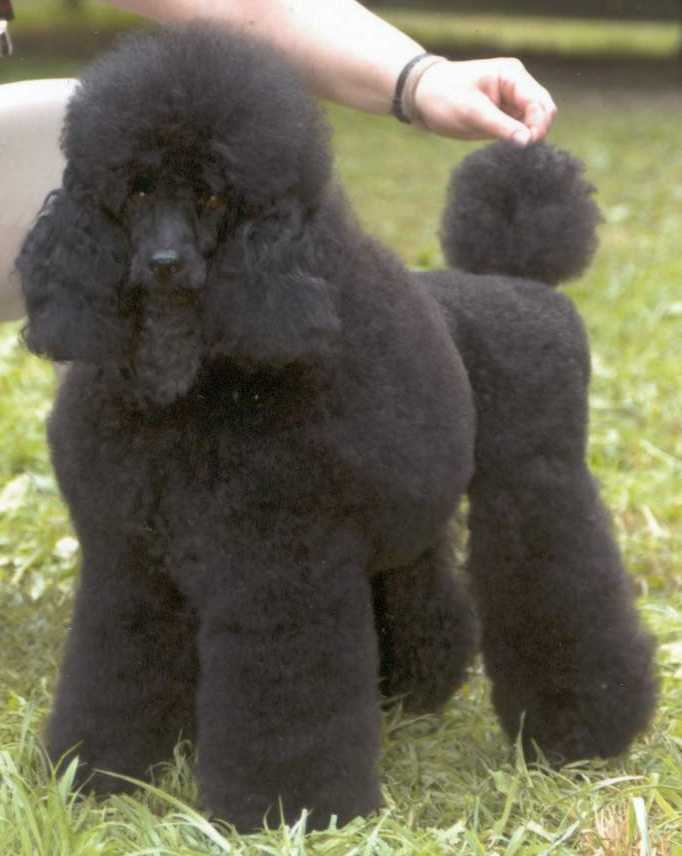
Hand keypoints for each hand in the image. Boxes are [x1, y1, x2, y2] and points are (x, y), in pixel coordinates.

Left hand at [412, 57, 556, 144]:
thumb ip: (501, 126)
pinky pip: (519, 133)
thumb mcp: (471, 111)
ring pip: (534, 125)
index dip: (538, 125)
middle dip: (537, 132)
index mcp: (513, 76)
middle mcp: (517, 88)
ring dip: (528, 140)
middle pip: (543, 113)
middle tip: (520, 153)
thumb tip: (527, 142)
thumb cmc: (444, 95)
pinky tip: (507, 153)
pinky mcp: (503, 120)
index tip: (526, 146)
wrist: (422, 98)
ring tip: (511, 154)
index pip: (539, 102)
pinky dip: (517, 144)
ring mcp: (511, 104)